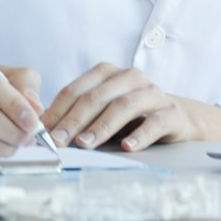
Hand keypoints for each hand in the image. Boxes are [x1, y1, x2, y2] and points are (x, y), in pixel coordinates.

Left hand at [43, 64, 220, 150]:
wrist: (177, 119)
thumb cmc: (131, 116)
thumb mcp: (103, 111)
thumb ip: (78, 116)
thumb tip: (44, 131)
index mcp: (107, 73)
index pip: (77, 89)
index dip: (58, 110)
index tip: (44, 131)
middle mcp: (130, 78)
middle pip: (97, 97)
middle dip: (75, 120)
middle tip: (60, 140)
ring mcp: (153, 93)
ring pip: (124, 106)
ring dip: (102, 127)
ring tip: (86, 144)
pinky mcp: (172, 113)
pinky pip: (155, 122)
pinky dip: (140, 135)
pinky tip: (128, 147)